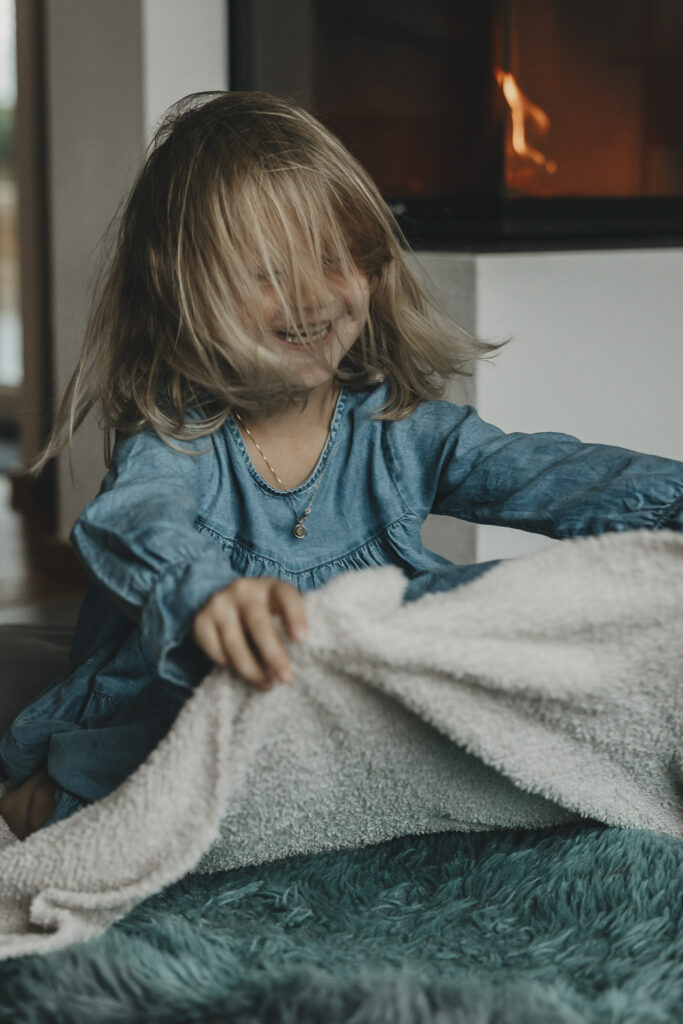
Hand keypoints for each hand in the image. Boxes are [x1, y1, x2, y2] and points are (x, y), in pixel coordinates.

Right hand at [191, 576, 307, 689]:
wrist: (218, 597)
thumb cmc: (262, 610)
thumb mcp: (278, 606)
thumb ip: (291, 622)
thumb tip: (311, 656)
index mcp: (271, 586)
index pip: (286, 596)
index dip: (295, 616)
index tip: (302, 640)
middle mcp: (244, 590)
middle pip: (259, 624)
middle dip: (274, 655)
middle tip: (287, 678)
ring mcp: (219, 604)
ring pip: (235, 643)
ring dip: (251, 669)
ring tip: (267, 684)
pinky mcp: (200, 620)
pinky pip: (215, 651)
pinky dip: (227, 665)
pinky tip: (239, 670)